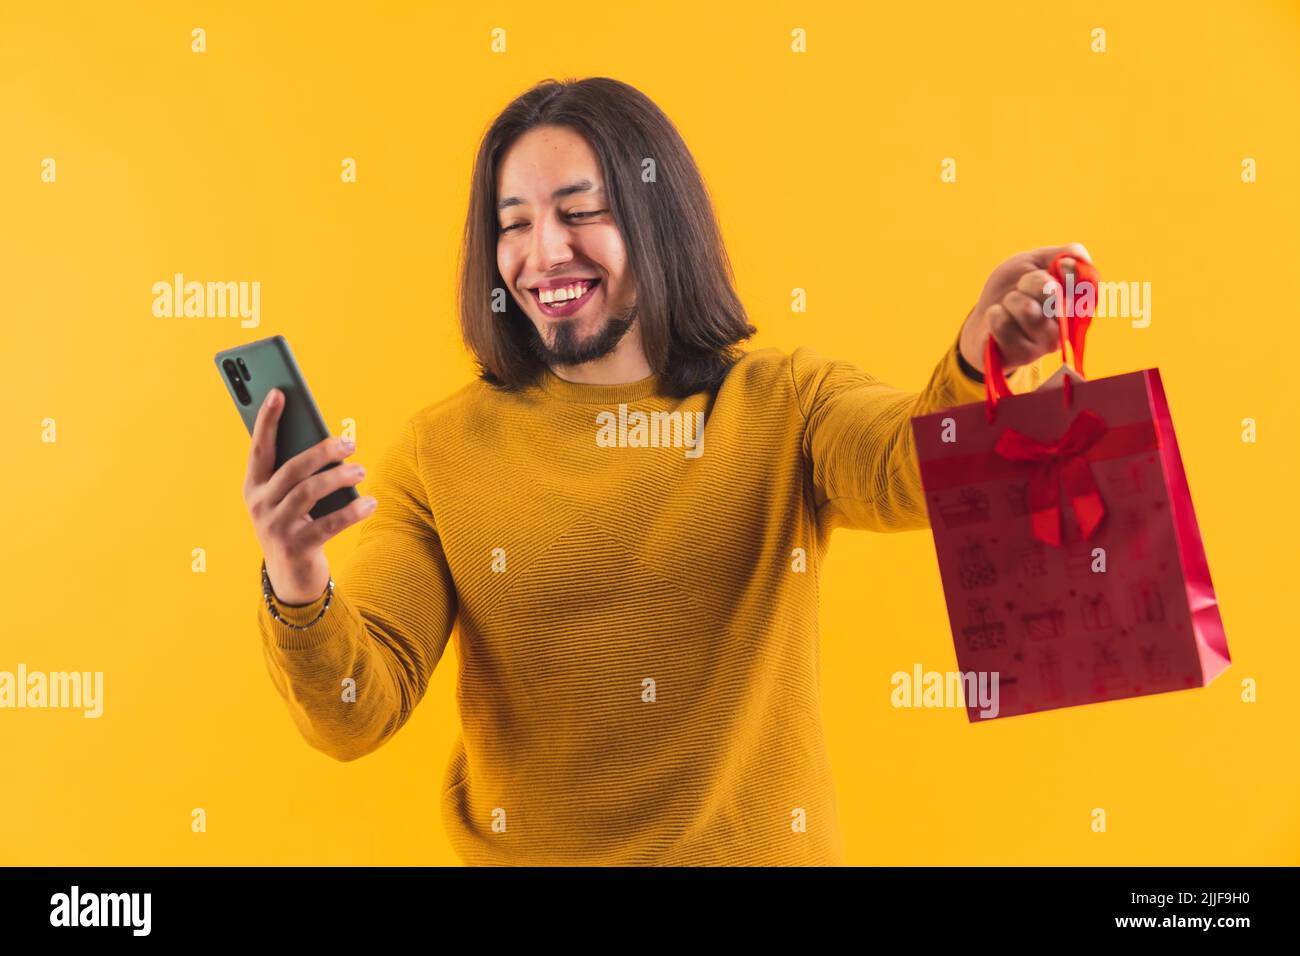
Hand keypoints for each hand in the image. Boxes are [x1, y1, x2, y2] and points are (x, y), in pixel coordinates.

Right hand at [243, 387, 376, 605]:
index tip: (279, 393)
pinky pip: (328, 524)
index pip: (260, 448)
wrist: (290, 578)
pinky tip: (371, 502)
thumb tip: (328, 443)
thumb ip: (298, 473)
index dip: (268, 420)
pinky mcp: (296, 548)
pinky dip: (352, 511)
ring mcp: (275, 528)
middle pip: (291, 469)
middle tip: (348, 443)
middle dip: (321, 451)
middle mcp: (259, 505)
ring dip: (339, 477)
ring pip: (309, 493)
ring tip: (361, 470)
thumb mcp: (288, 499)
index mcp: (253, 488)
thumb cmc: (295, 525)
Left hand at [958, 242, 1091, 373]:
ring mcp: (1047, 343)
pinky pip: (1004, 324)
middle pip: (1052, 292)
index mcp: (1075, 301)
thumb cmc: (1013, 288)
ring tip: (1009, 305)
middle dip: (1030, 281)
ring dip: (1010, 300)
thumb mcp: (1032, 262)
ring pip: (1026, 309)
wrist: (983, 318)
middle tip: (1023, 287)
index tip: (1057, 266)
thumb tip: (1081, 258)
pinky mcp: (1025, 356)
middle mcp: (1067, 324)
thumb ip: (1060, 254)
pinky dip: (995, 315)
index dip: (1067, 270)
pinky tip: (998, 320)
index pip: (1085, 284)